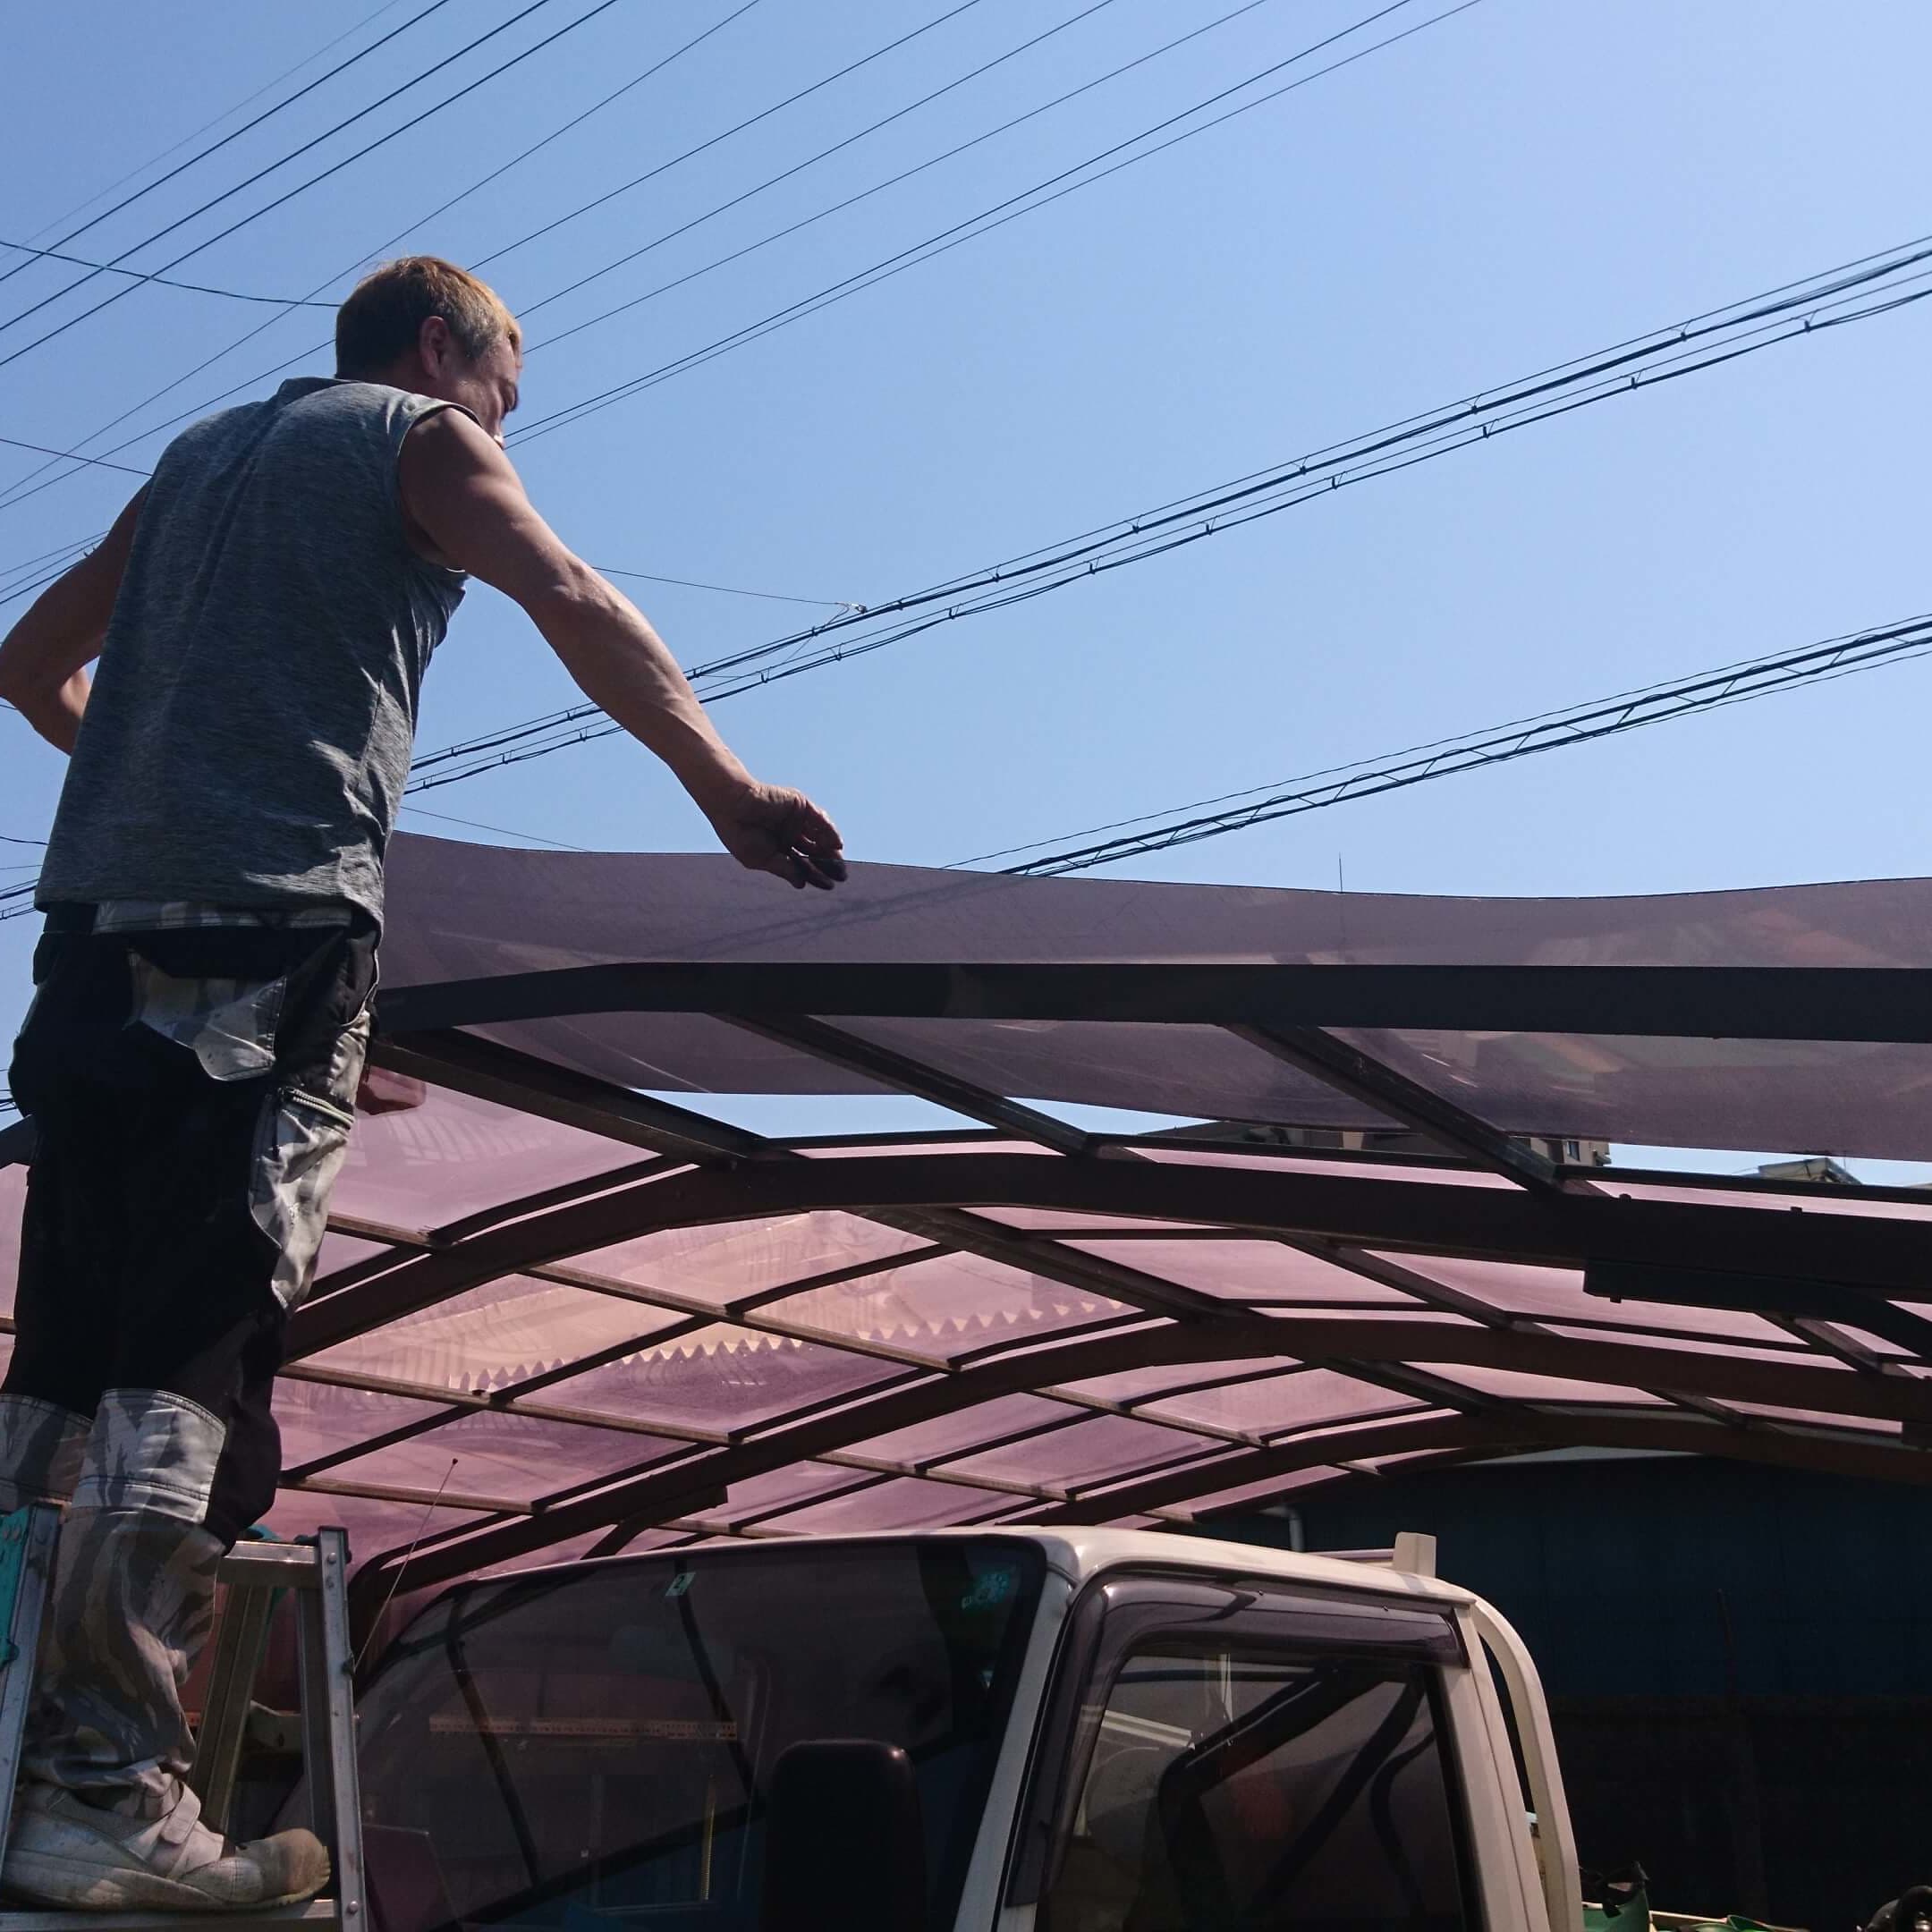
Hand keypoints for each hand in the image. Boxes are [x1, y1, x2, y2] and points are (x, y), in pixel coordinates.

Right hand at [704, 780, 847, 889]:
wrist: (731, 805)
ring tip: (840, 866)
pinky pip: (819, 819)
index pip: (802, 863)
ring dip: (831, 851)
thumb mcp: (762, 859)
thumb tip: (802, 884)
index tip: (829, 886)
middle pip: (814, 851)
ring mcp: (795, 819)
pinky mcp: (799, 805)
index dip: (815, 875)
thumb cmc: (740, 833)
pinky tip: (837, 845)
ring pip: (819, 836)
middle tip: (841, 877)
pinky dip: (829, 831)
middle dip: (827, 864)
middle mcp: (789, 833)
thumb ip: (785, 869)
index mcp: (778, 847)